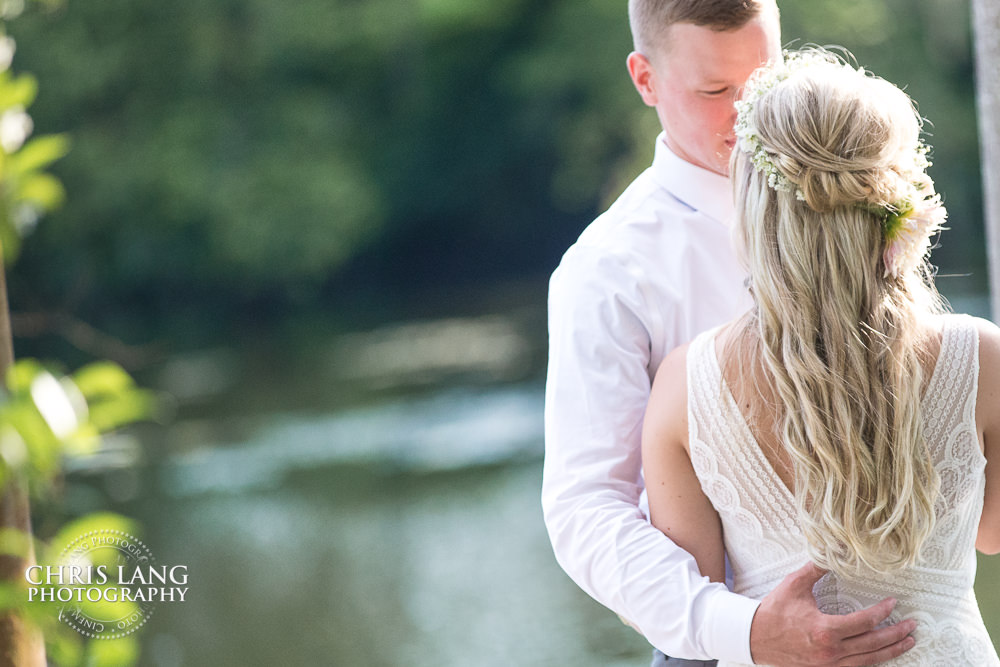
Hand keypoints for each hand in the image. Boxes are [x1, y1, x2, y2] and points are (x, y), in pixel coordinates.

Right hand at [749, 562, 915, 665]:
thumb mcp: (795, 585)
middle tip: (912, 626)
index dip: (882, 612)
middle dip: (896, 634)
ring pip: (869, 661)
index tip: (893, 603)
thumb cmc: (774, 611)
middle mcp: (830, 651)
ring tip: (907, 643)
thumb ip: (817, 569)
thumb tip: (834, 552)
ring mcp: (828, 665)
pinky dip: (872, 662)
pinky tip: (881, 655)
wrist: (754, 637)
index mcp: (825, 630)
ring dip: (891, 651)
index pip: (864, 622)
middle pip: (873, 644)